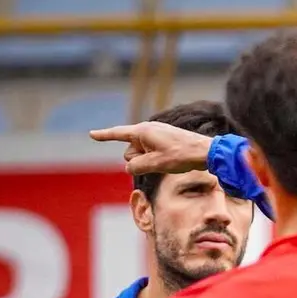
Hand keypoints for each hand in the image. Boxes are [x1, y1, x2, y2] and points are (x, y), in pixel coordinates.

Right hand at [89, 122, 212, 175]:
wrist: (205, 152)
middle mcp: (148, 130)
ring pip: (141, 154)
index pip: (118, 134)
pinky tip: (171, 159)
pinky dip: (156, 160)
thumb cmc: (181, 156)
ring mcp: (157, 135)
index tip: (91, 134)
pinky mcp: (165, 141)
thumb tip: (130, 167)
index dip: (104, 136)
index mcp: (143, 131)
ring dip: (149, 161)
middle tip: (160, 160)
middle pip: (130, 151)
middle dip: (138, 160)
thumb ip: (136, 166)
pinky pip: (152, 154)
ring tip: (169, 160)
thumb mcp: (155, 164)